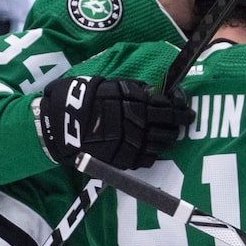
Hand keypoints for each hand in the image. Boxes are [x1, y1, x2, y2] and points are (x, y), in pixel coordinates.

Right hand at [36, 73, 191, 171]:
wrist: (60, 124)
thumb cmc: (83, 99)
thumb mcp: (109, 85)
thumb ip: (133, 89)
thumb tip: (152, 91)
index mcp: (135, 103)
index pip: (167, 107)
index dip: (179, 108)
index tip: (185, 108)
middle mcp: (136, 124)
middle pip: (167, 126)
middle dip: (179, 124)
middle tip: (185, 121)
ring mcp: (130, 144)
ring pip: (160, 144)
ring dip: (168, 139)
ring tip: (171, 136)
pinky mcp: (122, 160)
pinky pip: (146, 160)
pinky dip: (153, 154)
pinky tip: (154, 149)